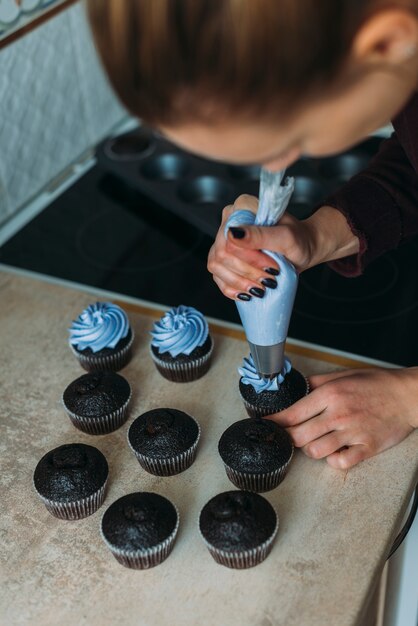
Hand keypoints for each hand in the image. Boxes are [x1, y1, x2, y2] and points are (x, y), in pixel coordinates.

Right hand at [207, 196, 358, 300]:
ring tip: (261, 287)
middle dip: (247, 272)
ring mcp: (223, 242)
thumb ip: (261, 234)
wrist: (304, 249)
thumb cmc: (298, 239)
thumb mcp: (286, 236)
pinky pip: (218, 278)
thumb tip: (233, 234)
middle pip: (221, 254)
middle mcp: (228, 223)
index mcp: (241, 208)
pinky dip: (233, 289)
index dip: (248, 258)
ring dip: (240, 283)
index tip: (272, 267)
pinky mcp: (224, 260)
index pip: (229, 237)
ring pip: (216, 267)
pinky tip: (248, 292)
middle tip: (269, 279)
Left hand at [267, 367, 417, 468]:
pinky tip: (334, 452)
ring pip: (316, 452)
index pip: (292, 413)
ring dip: (310, 450)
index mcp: (330, 394)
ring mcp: (353, 433)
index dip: (275, 422)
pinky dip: (332, 460)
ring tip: (314, 442)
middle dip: (288, 438)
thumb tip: (294, 388)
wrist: (407, 395)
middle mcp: (339, 414)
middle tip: (288, 437)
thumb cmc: (376, 383)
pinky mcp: (366, 448)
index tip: (265, 426)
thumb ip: (316, 383)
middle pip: (298, 436)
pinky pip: (340, 463)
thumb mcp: (343, 375)